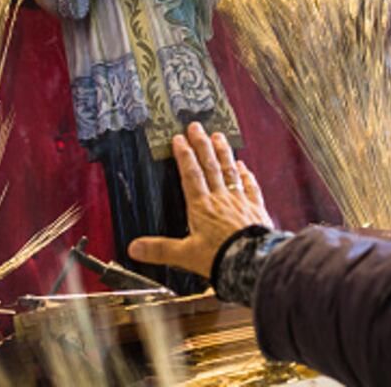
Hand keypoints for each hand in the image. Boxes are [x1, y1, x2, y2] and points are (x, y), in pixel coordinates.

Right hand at [129, 123, 271, 276]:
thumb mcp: (185, 255)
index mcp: (202, 207)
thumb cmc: (220, 258)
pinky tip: (244, 166)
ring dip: (224, 153)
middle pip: (210, 166)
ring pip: (230, 171)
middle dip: (202, 145)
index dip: (184, 155)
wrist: (252, 262)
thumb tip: (133, 248)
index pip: (191, 174)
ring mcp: (240, 201)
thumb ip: (160, 249)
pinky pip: (250, 186)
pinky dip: (246, 174)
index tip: (180, 139)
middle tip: (197, 127)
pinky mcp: (256, 209)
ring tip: (219, 137)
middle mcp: (221, 199)